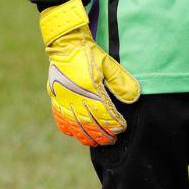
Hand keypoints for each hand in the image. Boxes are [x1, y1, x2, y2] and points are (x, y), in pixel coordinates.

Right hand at [40, 0, 140, 144]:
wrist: (65, 45)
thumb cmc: (89, 53)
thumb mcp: (108, 63)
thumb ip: (120, 81)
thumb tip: (134, 98)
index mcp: (90, 88)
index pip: (104, 113)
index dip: (113, 124)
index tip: (121, 129)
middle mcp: (75, 97)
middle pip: (89, 123)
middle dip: (102, 134)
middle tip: (111, 140)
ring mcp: (63, 99)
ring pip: (75, 125)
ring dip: (86, 136)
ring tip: (96, 143)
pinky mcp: (55, 99)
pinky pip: (60, 119)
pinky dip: (68, 129)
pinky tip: (75, 134)